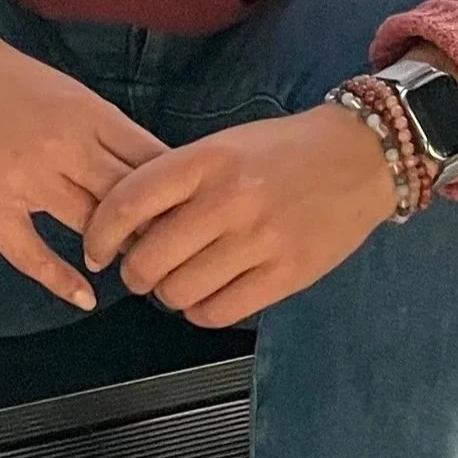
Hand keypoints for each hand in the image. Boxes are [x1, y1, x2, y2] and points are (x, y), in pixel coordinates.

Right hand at [0, 19, 166, 311]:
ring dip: (113, 248)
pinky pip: (34, 254)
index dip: (175, 190)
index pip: (150, 158)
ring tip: (130, 264)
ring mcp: (26, 180)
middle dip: (153, 225)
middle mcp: (65, 147)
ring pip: (91, 225)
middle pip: (129, 198)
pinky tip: (83, 295)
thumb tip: (133, 164)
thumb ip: (95, 126)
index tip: (187, 209)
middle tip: (169, 247)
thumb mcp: (59, 87)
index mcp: (87, 111)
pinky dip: (62, 280)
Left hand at [82, 104, 398, 328]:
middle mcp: (229, 200)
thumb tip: (129, 229)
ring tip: (180, 279)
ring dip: (168, 294)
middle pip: (148, 259)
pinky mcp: (286, 274)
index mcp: (208, 159)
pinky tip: (208, 293)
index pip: (129, 202)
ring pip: (179, 293)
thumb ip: (178, 180)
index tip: (96, 250)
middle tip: (142, 269)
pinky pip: (217, 312)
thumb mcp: (225, 145)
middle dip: (134, 273)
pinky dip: (201, 310)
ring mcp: (259, 241)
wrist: (360, 156)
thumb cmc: (283, 149)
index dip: (99, 234)